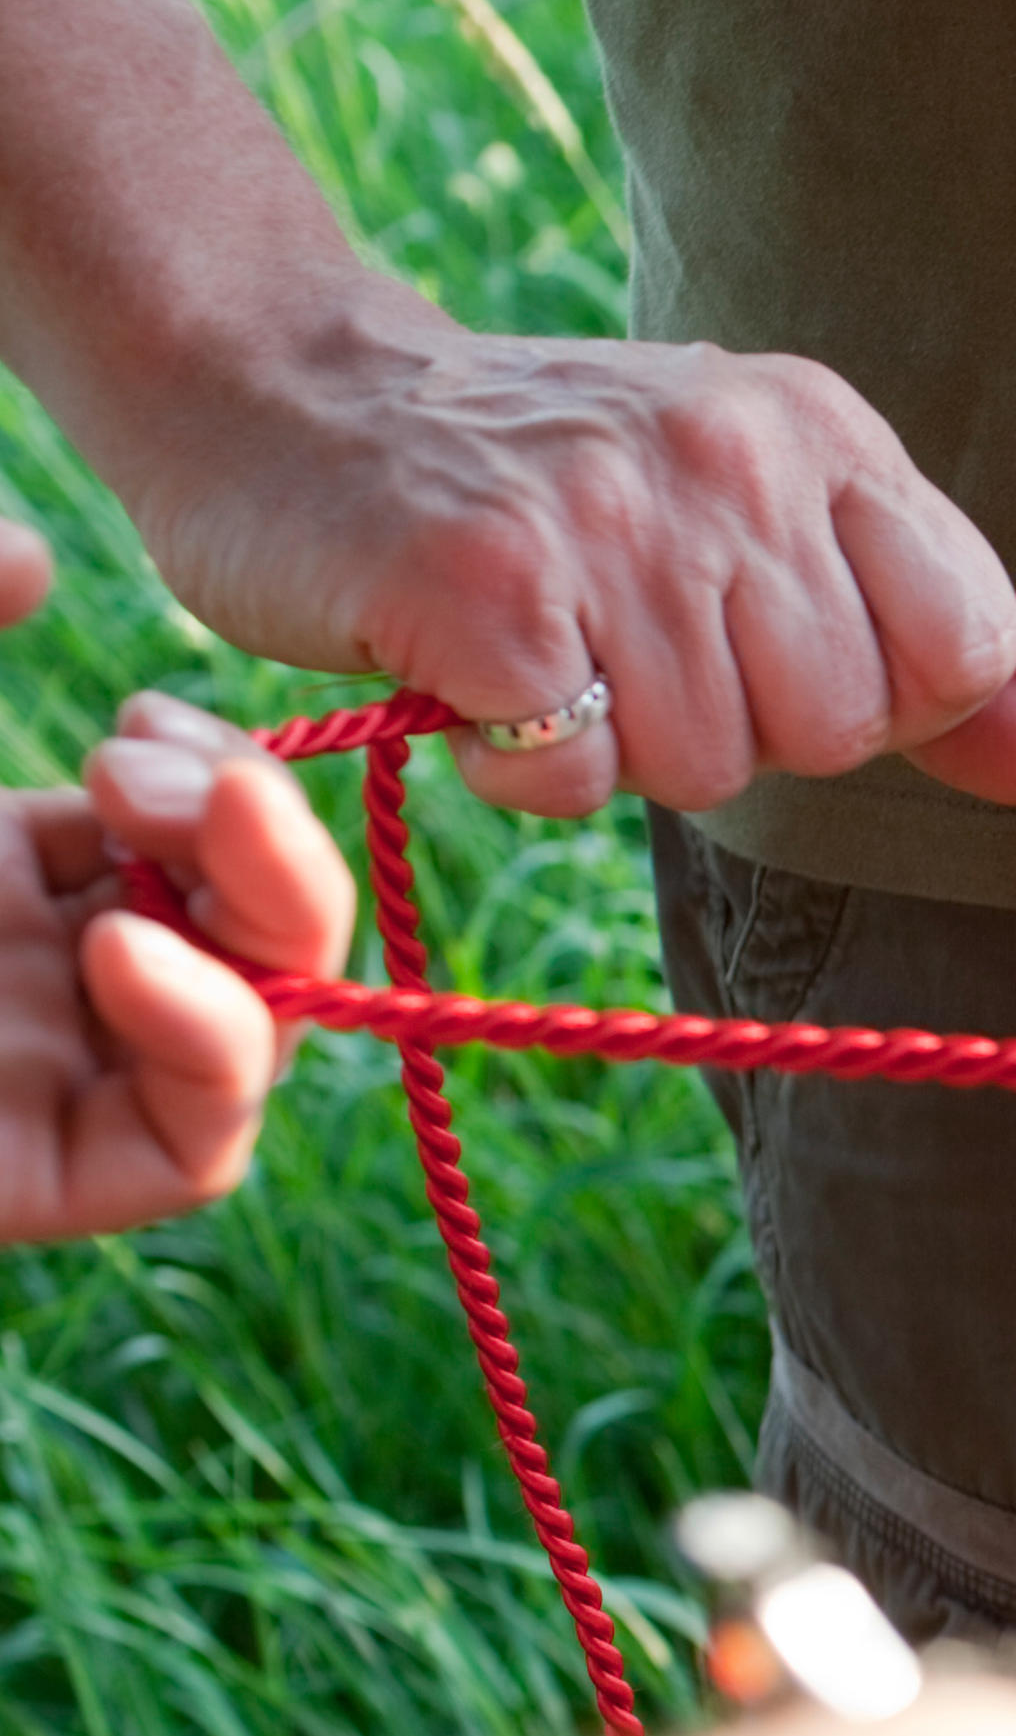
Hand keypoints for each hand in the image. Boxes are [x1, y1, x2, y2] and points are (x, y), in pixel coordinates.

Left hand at [0, 592, 355, 1243]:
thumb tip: (35, 552)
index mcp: (16, 884)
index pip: (201, 841)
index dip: (224, 773)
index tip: (148, 717)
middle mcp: (58, 983)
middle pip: (268, 925)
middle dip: (269, 834)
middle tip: (173, 770)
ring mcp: (60, 1085)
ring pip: (269, 1022)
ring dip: (269, 911)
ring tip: (178, 817)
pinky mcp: (53, 1184)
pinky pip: (196, 1142)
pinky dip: (207, 1043)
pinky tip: (122, 950)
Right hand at [122, 281, 1015, 819]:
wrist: (283, 393)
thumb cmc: (541, 484)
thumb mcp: (754, 522)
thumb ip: (913, 643)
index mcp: (823, 434)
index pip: (966, 644)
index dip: (884, 699)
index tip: (778, 658)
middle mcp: (736, 457)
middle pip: (840, 726)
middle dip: (742, 732)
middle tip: (629, 648)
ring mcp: (614, 515)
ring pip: (711, 764)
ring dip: (619, 750)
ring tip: (550, 648)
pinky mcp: (491, 586)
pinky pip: (576, 776)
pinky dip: (519, 765)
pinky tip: (478, 676)